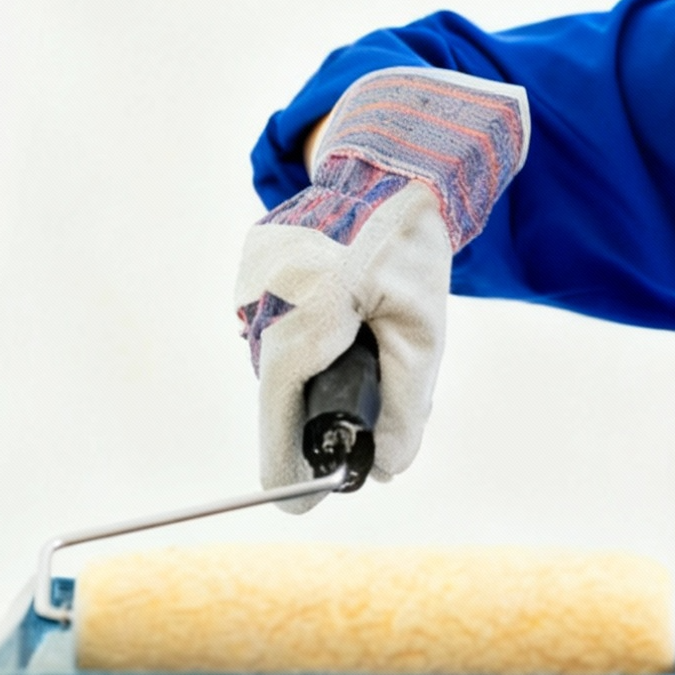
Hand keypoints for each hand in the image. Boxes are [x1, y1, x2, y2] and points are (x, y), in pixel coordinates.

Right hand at [234, 69, 527, 505]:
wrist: (391, 172)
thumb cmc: (412, 252)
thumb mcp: (423, 334)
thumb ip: (406, 406)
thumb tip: (384, 469)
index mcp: (315, 304)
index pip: (282, 401)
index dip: (284, 459)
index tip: (296, 502)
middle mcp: (269, 291)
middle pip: (277, 386)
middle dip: (309, 420)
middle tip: (346, 447)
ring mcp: (253, 276)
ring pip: (274, 359)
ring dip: (307, 377)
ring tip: (357, 353)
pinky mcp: (251, 266)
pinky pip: (271, 328)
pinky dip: (301, 343)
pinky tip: (337, 326)